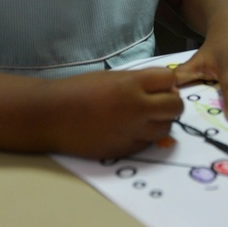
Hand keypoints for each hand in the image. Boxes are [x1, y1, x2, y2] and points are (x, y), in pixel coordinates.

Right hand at [45, 68, 183, 157]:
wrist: (51, 115)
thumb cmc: (80, 90)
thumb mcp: (113, 77)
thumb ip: (140, 82)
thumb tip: (166, 88)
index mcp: (132, 84)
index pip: (170, 80)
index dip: (167, 82)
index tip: (160, 86)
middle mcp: (136, 108)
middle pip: (175, 106)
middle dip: (171, 103)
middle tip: (158, 103)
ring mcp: (131, 131)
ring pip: (166, 128)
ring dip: (160, 122)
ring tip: (144, 118)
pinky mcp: (124, 149)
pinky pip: (148, 143)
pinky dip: (145, 137)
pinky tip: (130, 130)